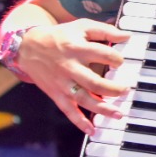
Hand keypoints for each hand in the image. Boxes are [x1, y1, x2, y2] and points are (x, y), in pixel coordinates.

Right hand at [17, 18, 132, 134]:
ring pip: (84, 99)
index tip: (122, 62)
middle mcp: (70, 67)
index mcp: (77, 48)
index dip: (116, 59)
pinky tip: (92, 130)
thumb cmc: (59, 36)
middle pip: (94, 82)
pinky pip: (69, 110)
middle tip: (125, 91)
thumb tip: (127, 36)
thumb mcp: (80, 26)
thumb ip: (104, 30)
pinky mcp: (56, 94)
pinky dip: (80, 122)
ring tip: (118, 114)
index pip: (102, 54)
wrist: (28, 47)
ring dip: (102, 108)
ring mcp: (63, 83)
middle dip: (113, 89)